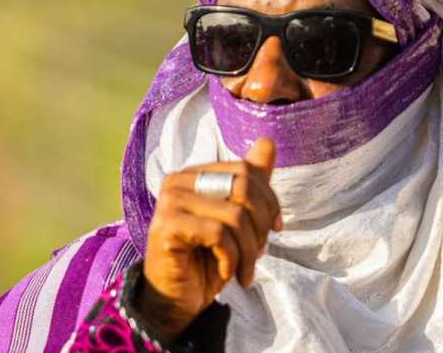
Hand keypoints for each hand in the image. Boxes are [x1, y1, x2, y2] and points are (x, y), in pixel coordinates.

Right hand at [140, 138, 281, 341]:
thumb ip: (251, 183)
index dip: (270, 200)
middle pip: (242, 187)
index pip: (246, 170)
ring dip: (249, 250)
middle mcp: (178, 180)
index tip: (276, 229)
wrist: (177, 299)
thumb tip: (268, 142)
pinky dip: (231, 258)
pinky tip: (227, 272)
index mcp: (195, 173)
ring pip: (234, 215)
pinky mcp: (166, 227)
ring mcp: (169, 202)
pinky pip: (217, 234)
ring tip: (246, 269)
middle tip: (260, 252)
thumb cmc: (207, 258)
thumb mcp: (237, 219)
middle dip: (261, 225)